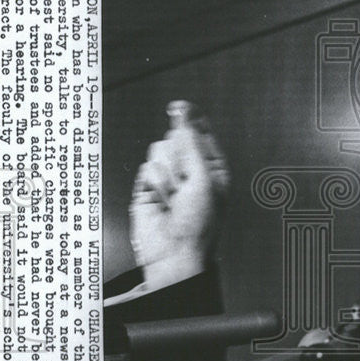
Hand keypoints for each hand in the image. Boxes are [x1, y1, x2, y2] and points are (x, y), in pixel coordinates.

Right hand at [129, 101, 229, 291]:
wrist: (174, 254)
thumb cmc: (198, 224)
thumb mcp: (203, 177)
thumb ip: (190, 142)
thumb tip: (182, 114)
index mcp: (213, 166)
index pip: (200, 131)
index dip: (190, 117)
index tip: (178, 107)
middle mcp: (191, 170)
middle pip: (175, 137)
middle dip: (179, 157)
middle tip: (185, 182)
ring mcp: (169, 177)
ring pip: (159, 150)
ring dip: (167, 174)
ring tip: (174, 197)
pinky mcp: (148, 186)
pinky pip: (146, 168)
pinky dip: (153, 183)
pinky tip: (161, 202)